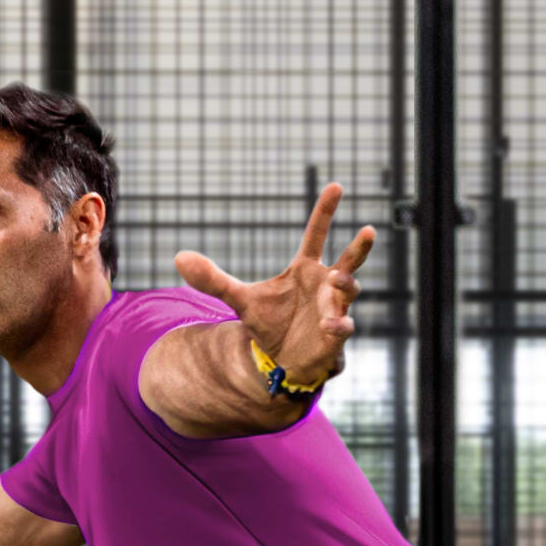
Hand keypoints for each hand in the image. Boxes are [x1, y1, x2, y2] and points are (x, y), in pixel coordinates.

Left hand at [173, 185, 371, 392]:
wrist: (279, 359)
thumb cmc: (269, 322)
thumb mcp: (239, 300)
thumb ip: (212, 279)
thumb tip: (178, 257)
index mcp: (305, 270)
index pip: (316, 235)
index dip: (325, 211)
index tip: (335, 186)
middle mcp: (325, 285)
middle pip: (349, 260)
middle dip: (360, 247)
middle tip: (367, 230)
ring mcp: (334, 308)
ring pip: (349, 291)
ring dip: (346, 284)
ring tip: (336, 278)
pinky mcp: (335, 334)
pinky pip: (343, 327)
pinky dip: (338, 324)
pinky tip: (328, 325)